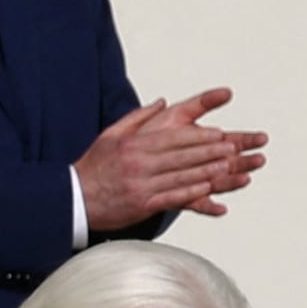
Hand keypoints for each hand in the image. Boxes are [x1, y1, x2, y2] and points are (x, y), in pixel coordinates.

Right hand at [79, 89, 268, 231]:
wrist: (73, 199)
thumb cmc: (93, 168)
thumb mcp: (110, 136)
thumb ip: (138, 118)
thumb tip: (161, 102)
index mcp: (133, 146)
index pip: (173, 139)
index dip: (199, 137)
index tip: (218, 134)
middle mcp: (139, 165)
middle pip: (182, 157)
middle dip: (210, 152)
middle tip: (233, 148)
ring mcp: (142, 186)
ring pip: (182, 177)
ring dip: (208, 172)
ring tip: (228, 167)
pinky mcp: (142, 205)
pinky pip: (173, 197)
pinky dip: (192, 192)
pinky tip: (208, 188)